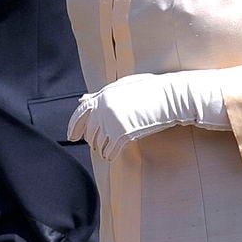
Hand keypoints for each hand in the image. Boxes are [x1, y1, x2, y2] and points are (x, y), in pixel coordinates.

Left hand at [67, 70, 226, 161]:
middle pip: (89, 132)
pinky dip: (110, 154)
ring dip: (102, 148)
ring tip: (110, 146)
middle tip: (100, 142)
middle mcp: (103, 109)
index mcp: (102, 96)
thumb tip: (82, 100)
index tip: (71, 137)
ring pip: (97, 143)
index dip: (73, 127)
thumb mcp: (121, 87)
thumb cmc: (149, 90)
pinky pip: (108, 151)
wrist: (170, 97)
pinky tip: (114, 153)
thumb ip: (100, 95)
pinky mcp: (122, 134)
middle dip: (93, 139)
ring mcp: (111, 122)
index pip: (79, 114)